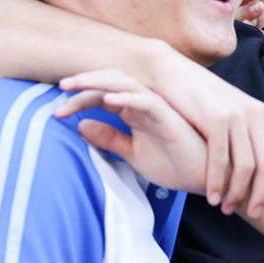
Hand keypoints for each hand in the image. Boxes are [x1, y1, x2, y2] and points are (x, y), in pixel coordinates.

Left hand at [57, 70, 207, 193]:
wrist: (205, 179)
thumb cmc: (176, 165)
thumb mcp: (133, 154)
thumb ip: (110, 139)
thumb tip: (81, 125)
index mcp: (136, 111)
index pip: (104, 96)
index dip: (80, 99)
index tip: (58, 112)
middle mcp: (145, 104)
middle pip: (111, 84)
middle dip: (85, 82)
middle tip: (60, 86)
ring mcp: (158, 108)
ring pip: (125, 85)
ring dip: (99, 83)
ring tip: (75, 85)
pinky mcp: (170, 117)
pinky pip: (146, 101)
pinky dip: (126, 97)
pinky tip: (107, 99)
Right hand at [69, 54, 263, 218]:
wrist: (170, 72)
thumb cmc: (197, 98)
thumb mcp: (228, 113)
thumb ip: (243, 136)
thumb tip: (254, 167)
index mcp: (261, 114)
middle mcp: (254, 114)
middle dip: (262, 193)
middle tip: (254, 214)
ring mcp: (236, 115)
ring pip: (245, 165)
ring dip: (237, 192)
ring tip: (227, 209)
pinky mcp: (215, 118)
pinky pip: (221, 159)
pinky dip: (218, 182)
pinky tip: (212, 197)